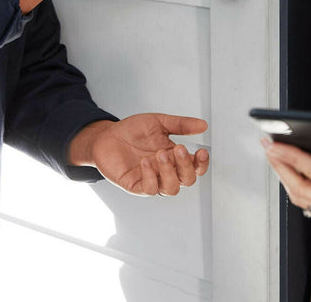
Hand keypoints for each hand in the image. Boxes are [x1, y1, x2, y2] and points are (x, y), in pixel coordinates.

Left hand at [70, 114, 209, 195]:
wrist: (107, 135)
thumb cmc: (133, 131)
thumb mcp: (159, 122)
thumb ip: (181, 124)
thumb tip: (203, 124)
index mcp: (174, 157)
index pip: (195, 167)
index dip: (201, 163)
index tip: (201, 151)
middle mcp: (165, 171)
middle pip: (187, 180)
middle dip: (186, 166)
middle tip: (178, 148)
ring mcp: (151, 179)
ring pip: (170, 189)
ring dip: (169, 172)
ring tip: (160, 154)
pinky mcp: (135, 185)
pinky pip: (149, 189)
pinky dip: (151, 177)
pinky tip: (145, 162)